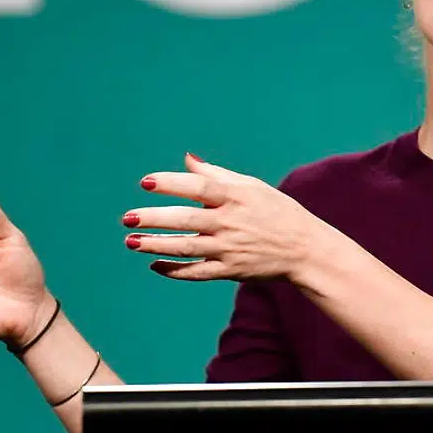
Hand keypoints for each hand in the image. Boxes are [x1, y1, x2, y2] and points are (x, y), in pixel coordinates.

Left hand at [123, 153, 324, 282]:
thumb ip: (218, 175)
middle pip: (186, 220)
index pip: (198, 188)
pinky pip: (197, 272)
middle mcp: (231, 222)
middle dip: (154, 218)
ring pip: (186, 248)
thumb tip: (188, 159)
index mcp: (237, 197)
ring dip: (156, 245)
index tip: (146, 183)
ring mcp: (230, 248)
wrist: (305, 249)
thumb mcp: (252, 187)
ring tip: (131, 241)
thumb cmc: (277, 211)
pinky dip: (175, 270)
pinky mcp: (231, 270)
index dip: (171, 184)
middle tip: (128, 218)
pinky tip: (154, 264)